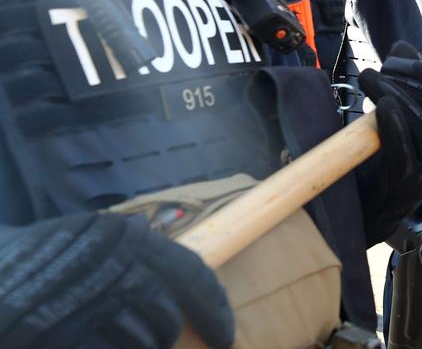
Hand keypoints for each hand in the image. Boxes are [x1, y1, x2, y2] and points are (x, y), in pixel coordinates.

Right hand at [0, 212, 233, 347]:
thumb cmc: (43, 263)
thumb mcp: (94, 245)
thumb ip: (138, 260)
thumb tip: (192, 298)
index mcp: (125, 236)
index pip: (192, 273)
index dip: (214, 308)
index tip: (225, 337)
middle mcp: (113, 264)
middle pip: (167, 319)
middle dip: (162, 338)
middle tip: (151, 342)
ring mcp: (87, 301)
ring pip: (144, 343)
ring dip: (133, 348)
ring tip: (105, 335)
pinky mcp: (62, 334)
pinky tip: (88, 342)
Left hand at [361, 41, 421, 191]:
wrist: (368, 207)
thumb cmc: (385, 156)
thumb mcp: (399, 114)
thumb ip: (405, 82)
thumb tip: (402, 46)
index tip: (395, 59)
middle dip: (402, 81)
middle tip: (374, 71)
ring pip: (419, 124)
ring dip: (392, 96)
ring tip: (367, 82)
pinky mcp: (404, 185)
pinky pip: (404, 151)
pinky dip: (394, 125)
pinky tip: (381, 107)